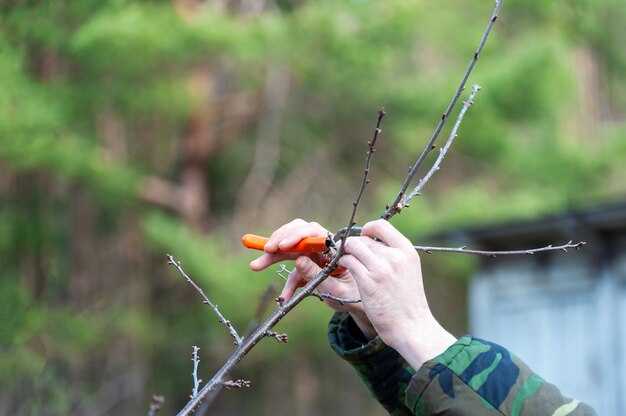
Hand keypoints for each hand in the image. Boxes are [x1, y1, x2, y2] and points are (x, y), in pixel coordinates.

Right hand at [249, 219, 375, 337]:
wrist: (364, 304)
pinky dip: (286, 283)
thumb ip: (317, 275)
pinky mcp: (308, 266)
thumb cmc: (356, 294)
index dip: (295, 235)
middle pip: (296, 235)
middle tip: (265, 252)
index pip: (312, 231)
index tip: (282, 246)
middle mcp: (322, 247)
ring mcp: (314, 255)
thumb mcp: (338, 288)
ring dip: (273, 255)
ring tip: (257, 265)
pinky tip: (283, 298)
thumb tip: (298, 261)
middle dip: (278, 241)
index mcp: (333, 246)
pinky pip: (292, 269)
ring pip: (290, 247)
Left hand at [338, 219, 455, 367]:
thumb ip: (394, 255)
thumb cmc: (408, 302)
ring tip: (345, 262)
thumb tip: (371, 241)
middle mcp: (395, 256)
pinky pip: (347, 261)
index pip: (381, 225)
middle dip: (353, 246)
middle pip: (363, 238)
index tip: (363, 238)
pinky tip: (344, 270)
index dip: (368, 229)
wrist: (412, 326)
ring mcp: (381, 268)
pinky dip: (342, 263)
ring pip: (352, 246)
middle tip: (349, 255)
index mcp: (407, 251)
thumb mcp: (409, 270)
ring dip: (345, 253)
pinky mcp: (368, 281)